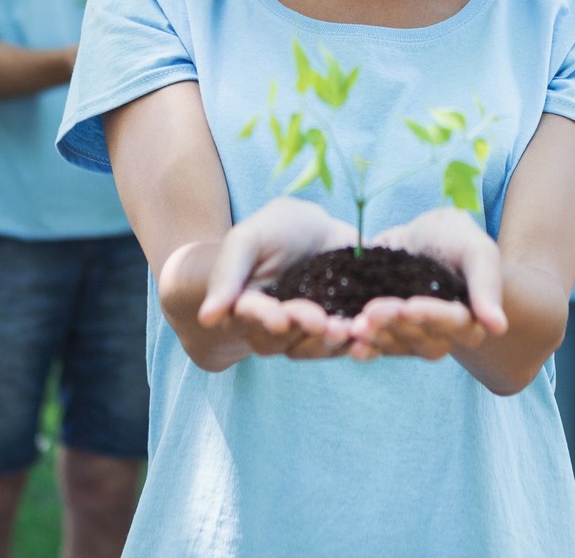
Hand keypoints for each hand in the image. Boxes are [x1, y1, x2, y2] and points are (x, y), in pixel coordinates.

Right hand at [194, 197, 357, 359]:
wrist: (313, 229)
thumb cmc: (271, 231)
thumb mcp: (247, 239)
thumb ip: (227, 274)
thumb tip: (207, 318)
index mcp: (248, 306)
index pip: (252, 316)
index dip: (265, 318)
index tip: (280, 318)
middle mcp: (275, 325)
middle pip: (285, 338)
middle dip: (304, 329)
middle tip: (321, 321)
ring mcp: (306, 330)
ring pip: (313, 346)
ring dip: (330, 342)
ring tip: (347, 330)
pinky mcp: (337, 327)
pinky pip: (343, 345)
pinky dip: (356, 345)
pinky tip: (367, 341)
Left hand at [348, 207, 508, 361]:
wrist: (422, 238)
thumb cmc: (455, 240)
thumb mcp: (475, 249)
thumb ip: (486, 283)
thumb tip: (497, 326)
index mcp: (470, 319)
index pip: (454, 323)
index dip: (432, 316)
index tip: (410, 305)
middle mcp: (442, 336)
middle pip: (421, 338)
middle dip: (395, 324)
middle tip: (372, 310)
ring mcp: (413, 336)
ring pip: (397, 344)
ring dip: (375, 337)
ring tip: (354, 326)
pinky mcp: (387, 333)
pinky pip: (376, 345)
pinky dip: (362, 345)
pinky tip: (346, 341)